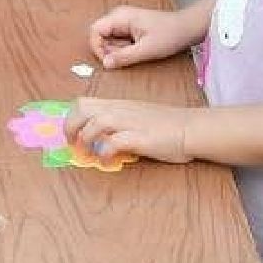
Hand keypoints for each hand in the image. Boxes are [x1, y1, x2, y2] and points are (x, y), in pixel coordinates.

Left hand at [65, 96, 195, 163]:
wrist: (191, 128)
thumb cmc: (166, 124)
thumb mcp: (136, 116)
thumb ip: (118, 121)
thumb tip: (98, 135)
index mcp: (118, 105)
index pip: (84, 102)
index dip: (71, 118)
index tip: (71, 133)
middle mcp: (120, 110)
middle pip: (83, 108)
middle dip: (71, 126)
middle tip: (73, 143)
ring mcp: (130, 123)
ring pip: (95, 122)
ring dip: (86, 139)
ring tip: (88, 152)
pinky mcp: (140, 138)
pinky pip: (114, 142)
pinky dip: (105, 152)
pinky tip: (106, 160)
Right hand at [88, 5, 196, 69]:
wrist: (187, 28)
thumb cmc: (169, 35)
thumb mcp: (146, 50)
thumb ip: (124, 57)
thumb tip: (105, 64)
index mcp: (119, 16)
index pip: (95, 31)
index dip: (97, 47)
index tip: (109, 61)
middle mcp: (118, 16)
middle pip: (101, 35)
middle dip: (110, 50)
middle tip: (127, 57)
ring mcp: (124, 21)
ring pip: (110, 39)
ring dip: (118, 50)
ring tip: (136, 52)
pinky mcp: (130, 27)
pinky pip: (119, 40)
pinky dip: (124, 49)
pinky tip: (138, 50)